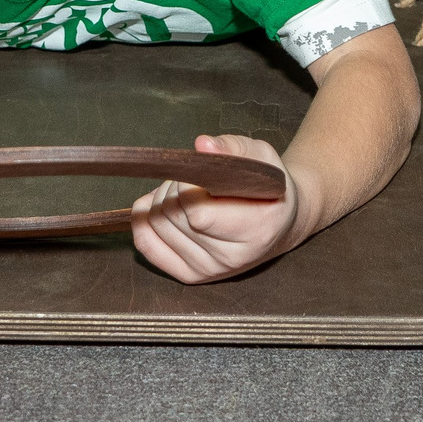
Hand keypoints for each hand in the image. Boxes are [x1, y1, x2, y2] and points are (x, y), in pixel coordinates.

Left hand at [130, 134, 300, 283]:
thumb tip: (202, 146)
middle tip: (196, 179)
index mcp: (257, 228)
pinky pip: (146, 245)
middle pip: (173, 214)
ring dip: (163, 199)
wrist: (278, 225)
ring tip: (189, 191)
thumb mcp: (262, 157)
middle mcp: (232, 257)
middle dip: (175, 186)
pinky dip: (145, 220)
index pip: (199, 213)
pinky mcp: (191, 275)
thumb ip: (234, 148)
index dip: (189, 185)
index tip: (202, 172)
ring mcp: (209, 270)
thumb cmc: (268, 187)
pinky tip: (162, 206)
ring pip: (157, 224)